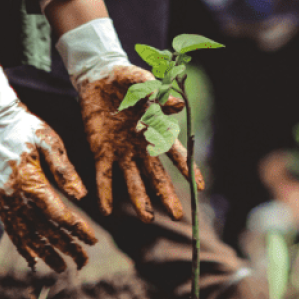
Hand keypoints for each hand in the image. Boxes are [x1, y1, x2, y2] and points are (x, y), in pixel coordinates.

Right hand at [0, 66, 96, 271]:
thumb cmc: (27, 128)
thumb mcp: (50, 142)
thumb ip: (65, 171)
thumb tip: (81, 198)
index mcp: (30, 182)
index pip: (58, 214)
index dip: (77, 229)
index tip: (93, 240)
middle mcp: (15, 197)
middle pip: (43, 230)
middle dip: (65, 247)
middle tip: (84, 261)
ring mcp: (5, 201)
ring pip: (26, 235)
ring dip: (45, 253)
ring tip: (62, 267)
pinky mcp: (1, 200)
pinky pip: (12, 228)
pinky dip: (23, 246)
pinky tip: (33, 258)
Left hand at [56, 18, 199, 219]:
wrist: (99, 78)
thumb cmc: (127, 79)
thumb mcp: (142, 82)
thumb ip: (157, 94)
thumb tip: (177, 105)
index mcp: (155, 129)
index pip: (175, 153)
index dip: (187, 169)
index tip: (199, 188)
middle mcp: (141, 146)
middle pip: (156, 175)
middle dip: (167, 195)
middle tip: (177, 216)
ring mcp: (121, 151)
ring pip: (132, 181)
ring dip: (139, 199)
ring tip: (147, 220)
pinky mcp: (100, 151)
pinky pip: (104, 175)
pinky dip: (105, 192)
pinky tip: (106, 211)